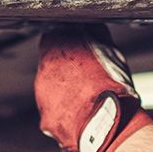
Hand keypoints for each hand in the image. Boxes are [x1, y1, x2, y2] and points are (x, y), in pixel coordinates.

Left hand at [34, 24, 152, 151]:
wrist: (107, 126)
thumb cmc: (110, 89)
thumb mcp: (109, 51)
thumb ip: (95, 34)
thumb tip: (91, 25)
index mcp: (55, 50)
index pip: (52, 38)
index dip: (66, 44)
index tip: (77, 50)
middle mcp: (43, 73)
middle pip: (50, 66)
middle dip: (66, 71)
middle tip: (86, 77)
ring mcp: (42, 99)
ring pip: (52, 92)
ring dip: (66, 93)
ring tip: (88, 98)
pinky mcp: (46, 121)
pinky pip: (54, 115)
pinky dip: (65, 115)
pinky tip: (82, 115)